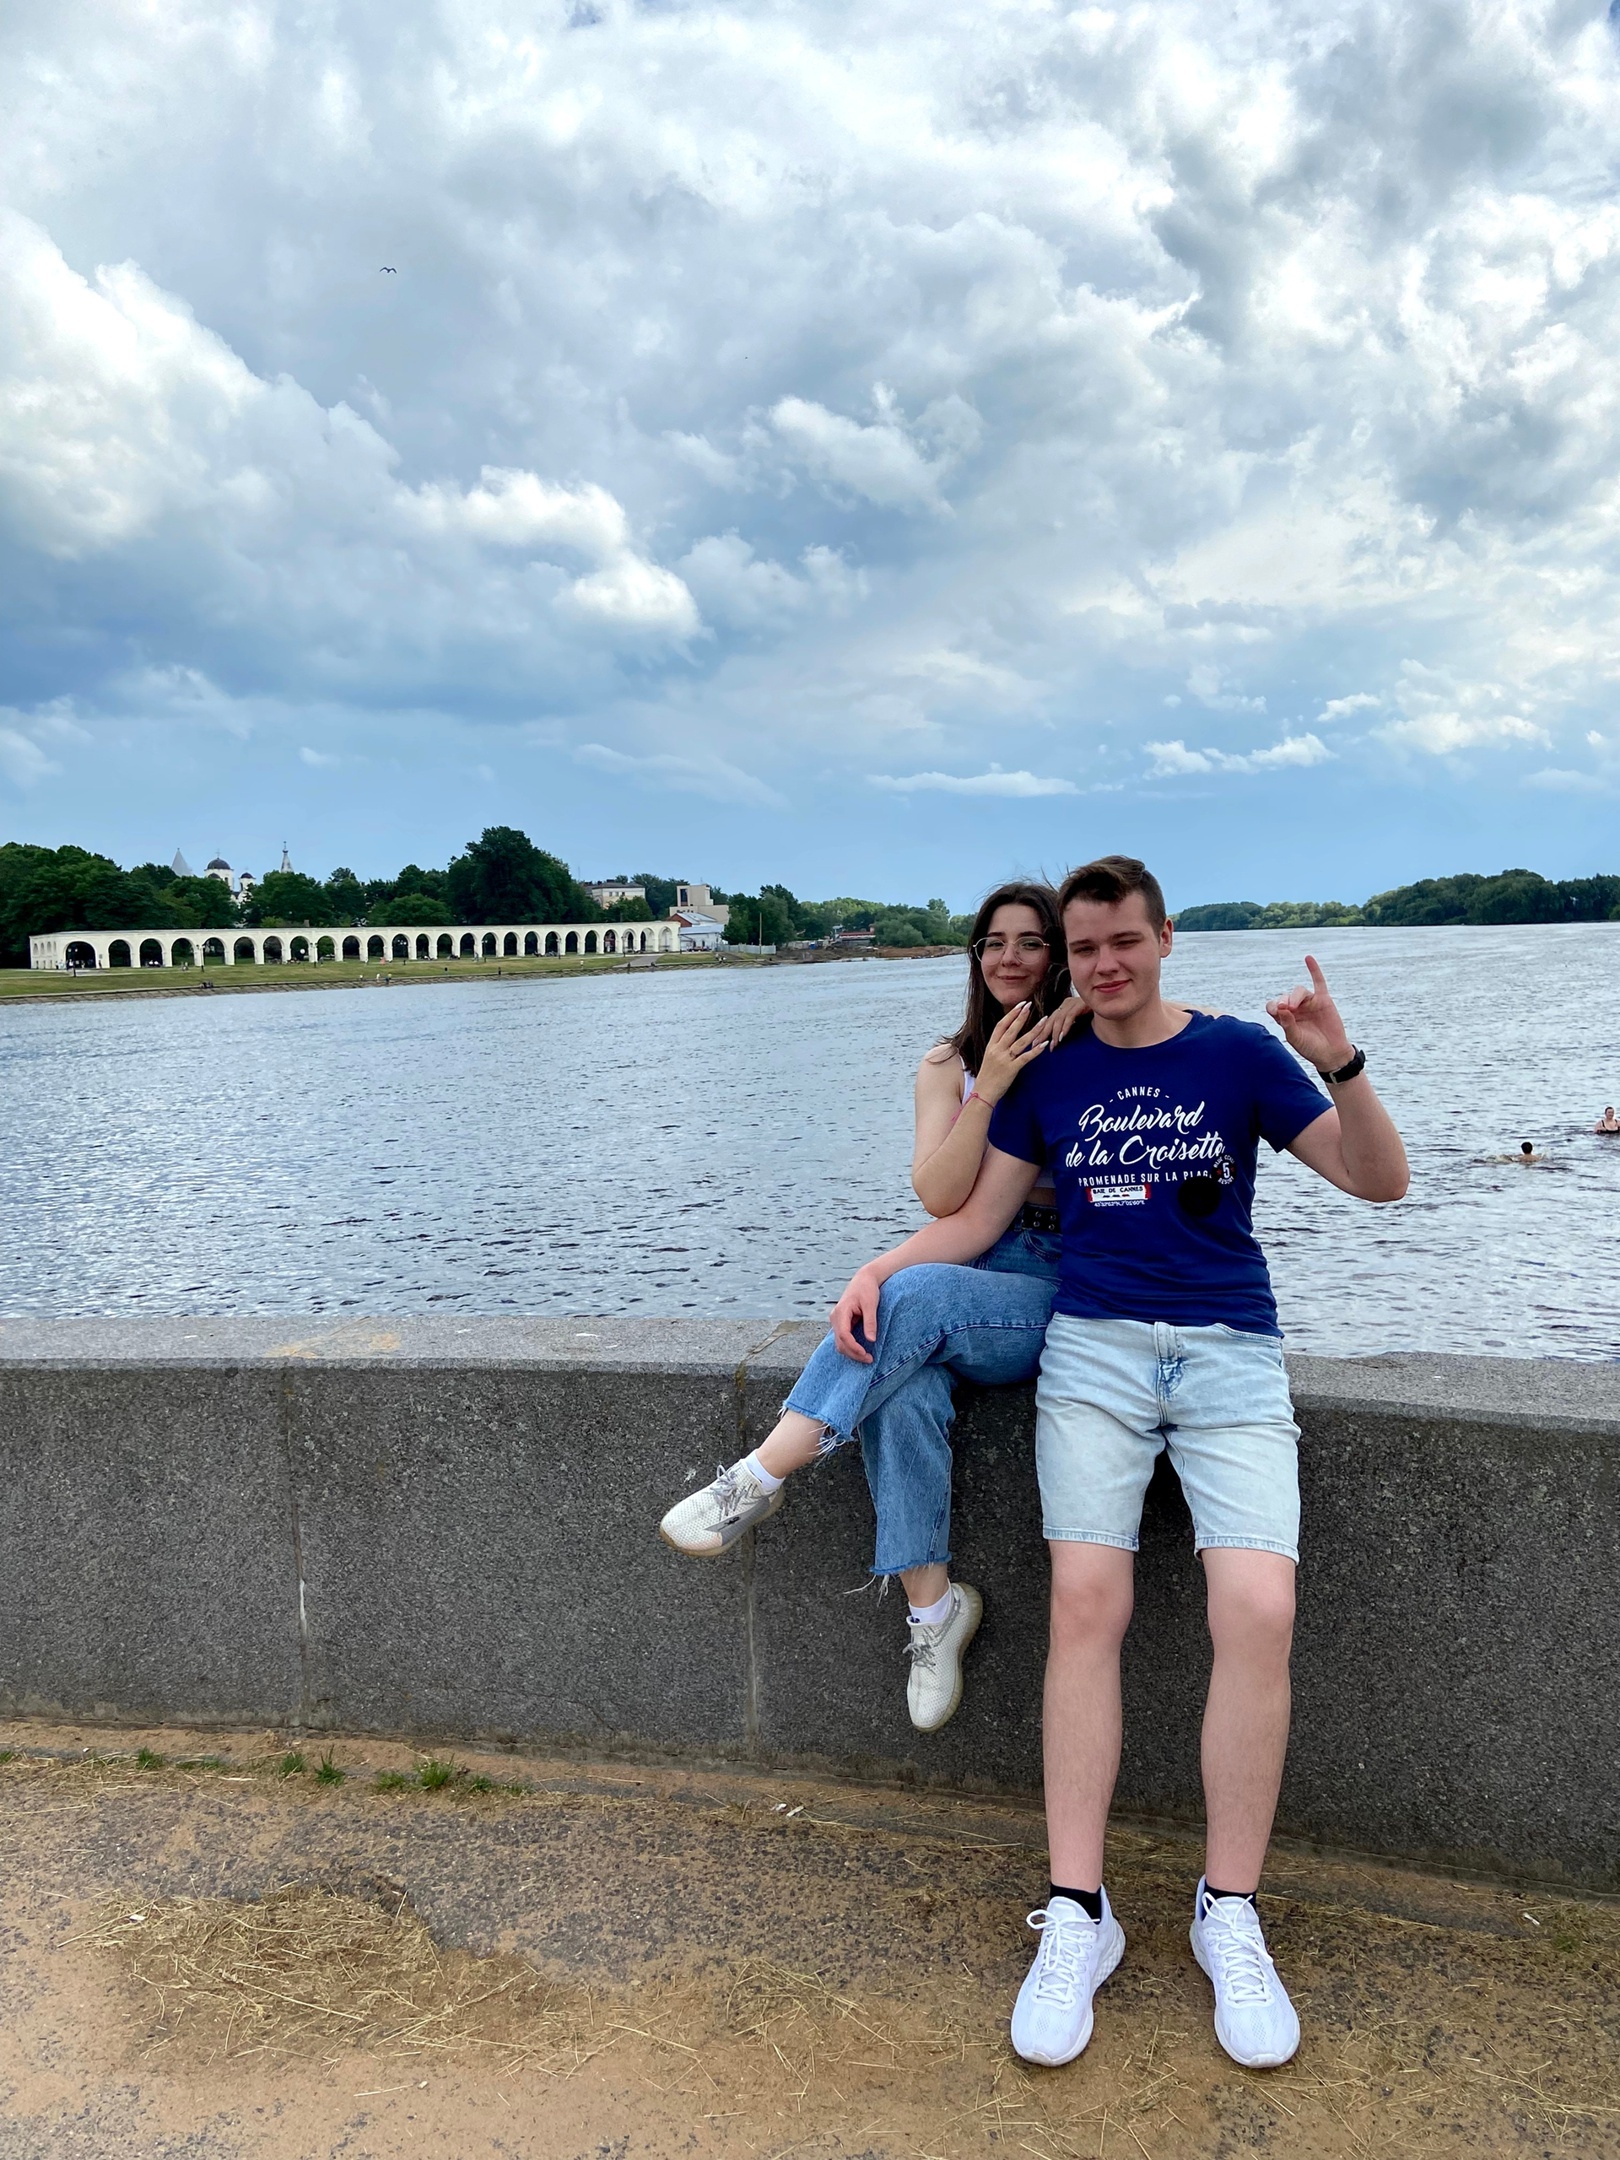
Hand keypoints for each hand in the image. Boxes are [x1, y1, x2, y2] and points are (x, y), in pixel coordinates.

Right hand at [830, 1265, 881, 1361]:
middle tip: (870, 1359)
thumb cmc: (868, 1289)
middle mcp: (835, 1317)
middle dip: (853, 1353)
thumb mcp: (871, 1304)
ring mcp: (837, 1320)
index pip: (843, 1334)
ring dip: (851, 1352)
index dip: (853, 1347)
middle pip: (840, 1342)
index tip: (866, 1354)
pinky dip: (851, 1346)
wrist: (864, 1279)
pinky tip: (861, 1350)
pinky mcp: (841, 1323)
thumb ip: (870, 1322)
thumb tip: (871, 1340)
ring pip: (840, 1342)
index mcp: (841, 1311)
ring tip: (867, 1357)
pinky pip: (843, 1338)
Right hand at [971, 1002, 1046, 1104]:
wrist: (982, 1093)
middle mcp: (997, 1050)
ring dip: (1033, 1030)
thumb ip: (998, 1048)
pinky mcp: (1012, 1069)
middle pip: (1011, 1030)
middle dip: (1021, 1016)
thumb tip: (1008, 1039)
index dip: (1011, 1014)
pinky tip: (1044, 1044)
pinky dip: (1035, 1051)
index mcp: (991, 1046)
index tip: (1020, 1005)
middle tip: (1030, 1005)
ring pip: (1020, 1041)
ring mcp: (1004, 1059)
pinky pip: (1025, 1057)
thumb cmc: (987, 1078)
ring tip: (1043, 1020)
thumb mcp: (989, 1059)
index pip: (1001, 1026)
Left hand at [1030, 992, 1088, 1047]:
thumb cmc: (1093, 1013)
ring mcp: (1073, 1003)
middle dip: (1043, 1033)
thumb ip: (1068, 1025)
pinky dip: (1065, 1027)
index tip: (1034, 1042)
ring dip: (1055, 1033)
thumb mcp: (1078, 1020)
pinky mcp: (1080, 1004)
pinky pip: (1070, 1017)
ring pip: (1059, 1019)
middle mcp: (1066, 1003)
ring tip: (1053, 1044)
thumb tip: (1058, 1038)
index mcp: (1064, 1007)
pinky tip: (1062, 1036)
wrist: (1108, 1004)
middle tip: (1037, 1045)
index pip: (1049, 1020)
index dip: (1041, 1031)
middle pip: (1051, 1019)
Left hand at [1266, 955, 1354, 1073]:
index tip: (1277, 1013)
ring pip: (1299, 991)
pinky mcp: (1323, 1000)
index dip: (1273, 1006)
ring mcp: (1309, 1003)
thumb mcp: (1295, 1038)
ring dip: (1295, 996)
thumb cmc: (1310, 1047)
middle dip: (1283, 1001)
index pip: (1273, 1005)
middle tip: (1285, 1009)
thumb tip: (1281, 1007)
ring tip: (1293, 1006)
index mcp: (1285, 1017)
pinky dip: (1314, 970)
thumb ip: (1287, 1023)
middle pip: (1285, 997)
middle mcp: (1295, 1008)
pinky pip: (1319, 982)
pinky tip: (1308, 958)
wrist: (1331, 1053)